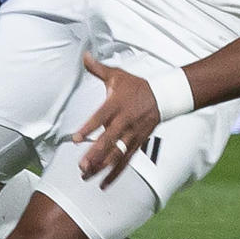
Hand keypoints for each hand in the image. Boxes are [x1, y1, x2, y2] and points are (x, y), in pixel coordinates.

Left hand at [71, 54, 159, 185]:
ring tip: (87, 176)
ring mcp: (132, 135)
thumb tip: (84, 54)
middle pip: (109, 140)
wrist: (164, 97)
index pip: (101, 117)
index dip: (89, 128)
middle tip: (81, 166)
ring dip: (102, 166)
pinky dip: (115, 174)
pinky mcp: (137, 144)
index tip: (75, 139)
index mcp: (117, 104)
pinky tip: (103, 184)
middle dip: (95, 154)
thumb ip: (98, 69)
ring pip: (117, 154)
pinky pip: (125, 161)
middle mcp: (124, 122)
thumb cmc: (136, 86)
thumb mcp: (117, 75)